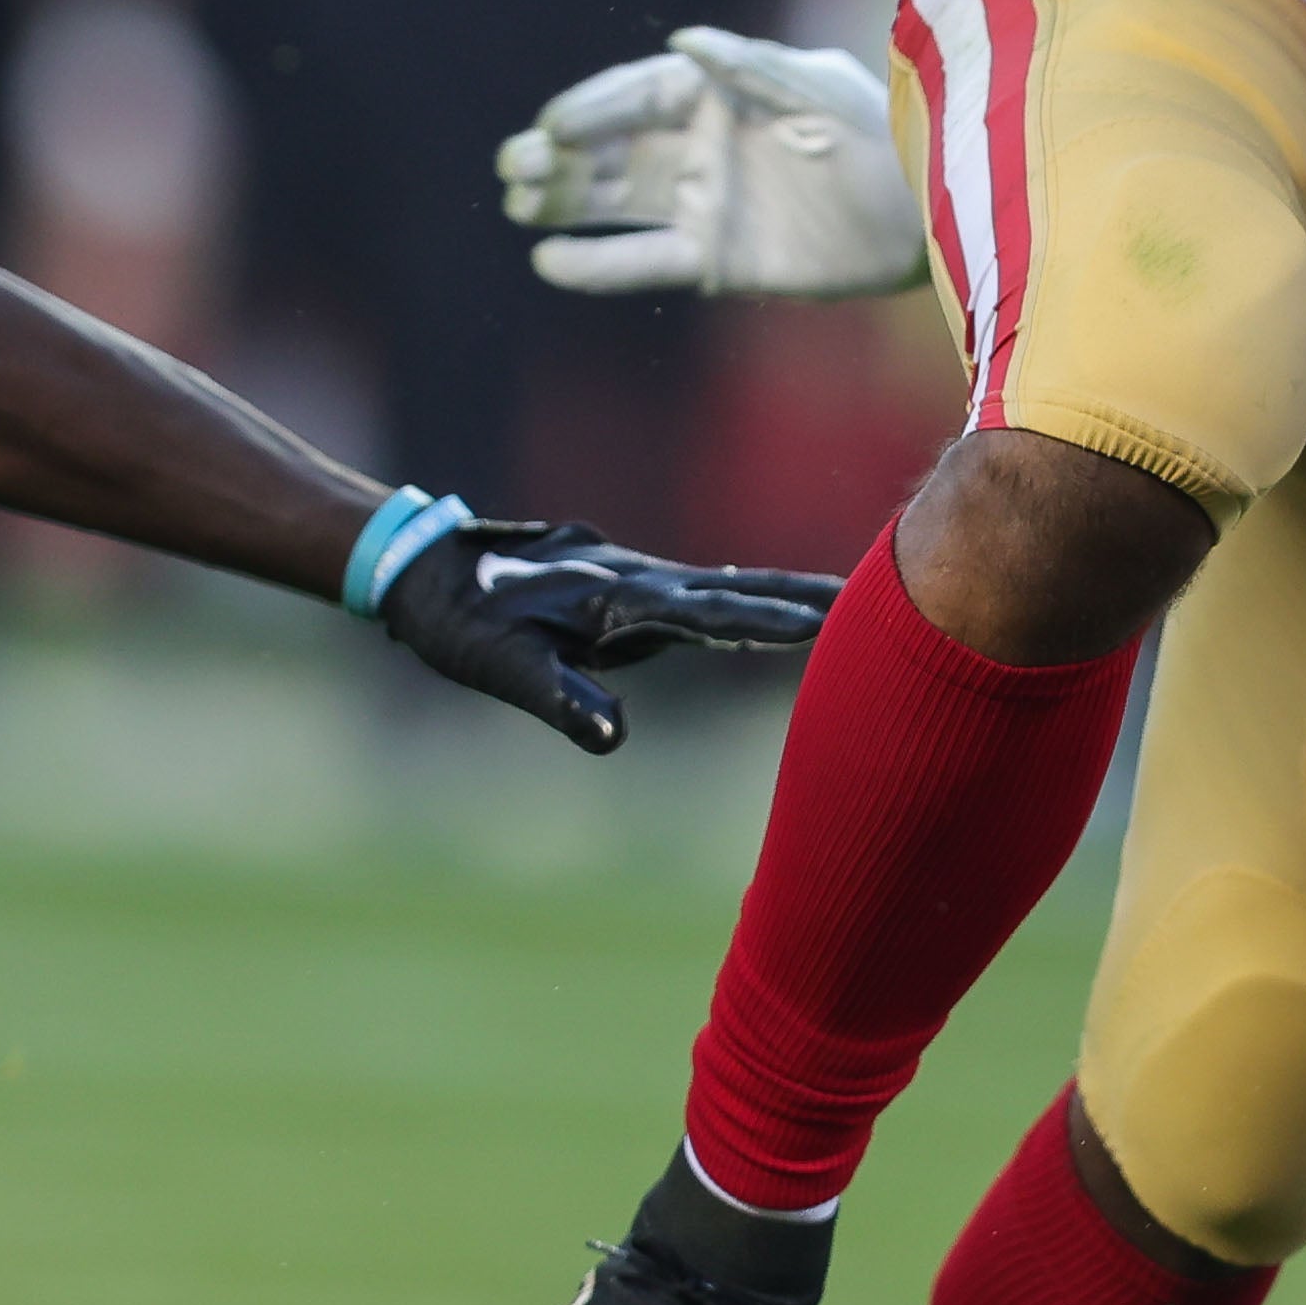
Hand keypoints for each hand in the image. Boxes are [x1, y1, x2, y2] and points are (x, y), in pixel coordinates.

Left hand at [373, 512, 838, 751]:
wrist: (426, 565)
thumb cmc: (461, 621)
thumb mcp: (502, 667)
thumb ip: (560, 697)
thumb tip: (613, 739)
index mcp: (618, 601)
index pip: (709, 613)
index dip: (769, 621)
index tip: (830, 622)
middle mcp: (637, 582)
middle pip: (738, 589)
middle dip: (804, 597)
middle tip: (879, 598)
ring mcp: (635, 580)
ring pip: (725, 586)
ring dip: (785, 593)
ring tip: (845, 602)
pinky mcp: (625, 588)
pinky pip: (701, 593)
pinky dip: (746, 596)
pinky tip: (765, 605)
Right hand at [499, 30, 925, 299]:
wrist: (927, 213)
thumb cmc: (880, 132)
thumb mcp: (820, 91)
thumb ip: (754, 69)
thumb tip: (686, 41)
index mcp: (720, 91)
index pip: (637, 95)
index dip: (592, 109)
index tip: (550, 128)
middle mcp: (700, 144)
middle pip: (611, 147)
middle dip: (559, 156)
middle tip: (514, 168)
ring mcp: (703, 201)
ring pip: (614, 200)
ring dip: (563, 202)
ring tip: (518, 205)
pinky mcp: (715, 259)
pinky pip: (643, 259)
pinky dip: (597, 262)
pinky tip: (549, 259)